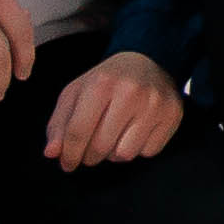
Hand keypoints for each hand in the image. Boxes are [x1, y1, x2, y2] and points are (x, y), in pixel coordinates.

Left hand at [37, 50, 181, 171]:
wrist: (148, 60)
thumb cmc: (107, 80)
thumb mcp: (77, 92)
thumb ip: (59, 123)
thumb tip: (52, 153)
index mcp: (101, 83)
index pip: (78, 130)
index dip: (68, 154)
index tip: (66, 163)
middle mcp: (130, 92)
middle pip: (100, 147)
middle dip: (89, 156)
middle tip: (88, 153)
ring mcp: (155, 105)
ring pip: (124, 154)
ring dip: (113, 154)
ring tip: (113, 139)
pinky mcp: (172, 115)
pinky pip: (147, 152)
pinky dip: (137, 149)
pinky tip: (134, 134)